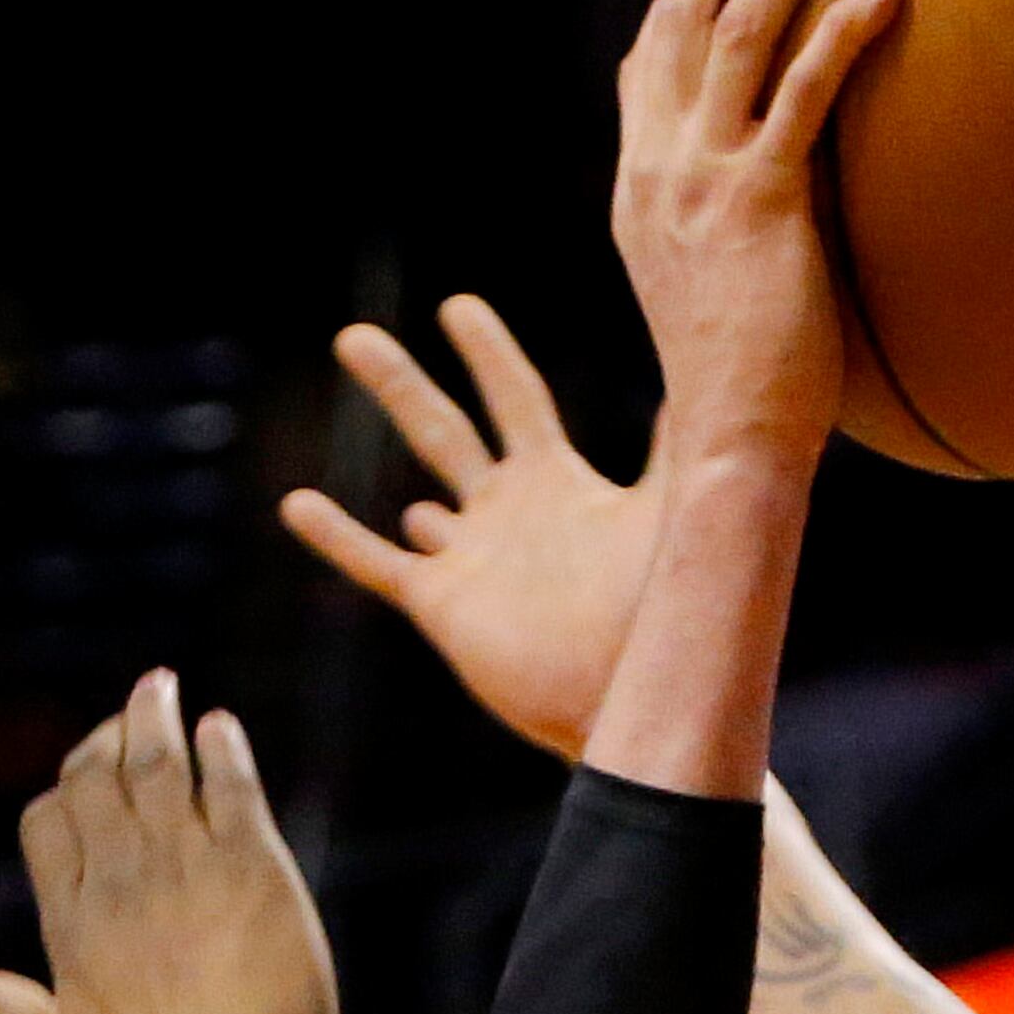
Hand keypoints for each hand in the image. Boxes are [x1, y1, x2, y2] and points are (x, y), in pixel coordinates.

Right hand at [0, 669, 338, 1013]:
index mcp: (71, 924)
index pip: (49, 823)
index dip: (65, 793)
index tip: (88, 783)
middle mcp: (119, 881)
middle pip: (97, 780)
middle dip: (107, 738)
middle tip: (132, 716)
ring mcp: (185, 866)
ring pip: (157, 762)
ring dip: (155, 716)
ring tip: (162, 687)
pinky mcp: (254, 867)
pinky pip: (231, 783)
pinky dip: (222, 748)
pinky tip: (220, 728)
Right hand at [281, 297, 656, 762]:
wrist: (626, 706)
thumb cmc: (656, 618)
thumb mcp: (670, 516)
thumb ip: (679, 446)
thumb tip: (715, 374)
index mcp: (557, 483)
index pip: (515, 400)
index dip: (486, 354)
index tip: (455, 307)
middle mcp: (508, 514)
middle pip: (446, 430)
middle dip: (403, 384)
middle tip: (353, 339)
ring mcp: (472, 559)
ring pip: (412, 485)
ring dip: (376, 442)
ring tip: (331, 441)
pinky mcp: (444, 606)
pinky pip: (377, 564)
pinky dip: (339, 537)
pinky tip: (298, 505)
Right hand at [609, 0, 898, 468]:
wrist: (730, 443)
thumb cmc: (741, 398)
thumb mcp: (718, 300)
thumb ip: (736, 239)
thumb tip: (798, 220)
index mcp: (640, 192)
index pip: (647, 66)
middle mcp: (659, 171)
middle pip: (680, 17)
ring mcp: (703, 181)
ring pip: (740, 27)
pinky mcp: (761, 200)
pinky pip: (806, 89)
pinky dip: (846, 29)